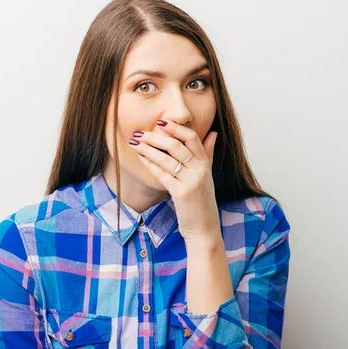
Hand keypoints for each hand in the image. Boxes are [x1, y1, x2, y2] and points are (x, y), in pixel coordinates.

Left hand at [129, 119, 220, 244]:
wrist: (204, 226)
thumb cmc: (202, 200)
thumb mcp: (207, 174)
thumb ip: (208, 153)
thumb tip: (213, 133)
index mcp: (205, 163)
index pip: (192, 137)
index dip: (176, 127)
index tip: (161, 122)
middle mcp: (200, 170)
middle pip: (176, 145)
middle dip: (155, 137)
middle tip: (139, 132)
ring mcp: (191, 181)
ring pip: (166, 158)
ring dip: (148, 149)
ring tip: (134, 143)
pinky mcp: (181, 193)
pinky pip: (162, 174)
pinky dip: (149, 164)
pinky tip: (140, 157)